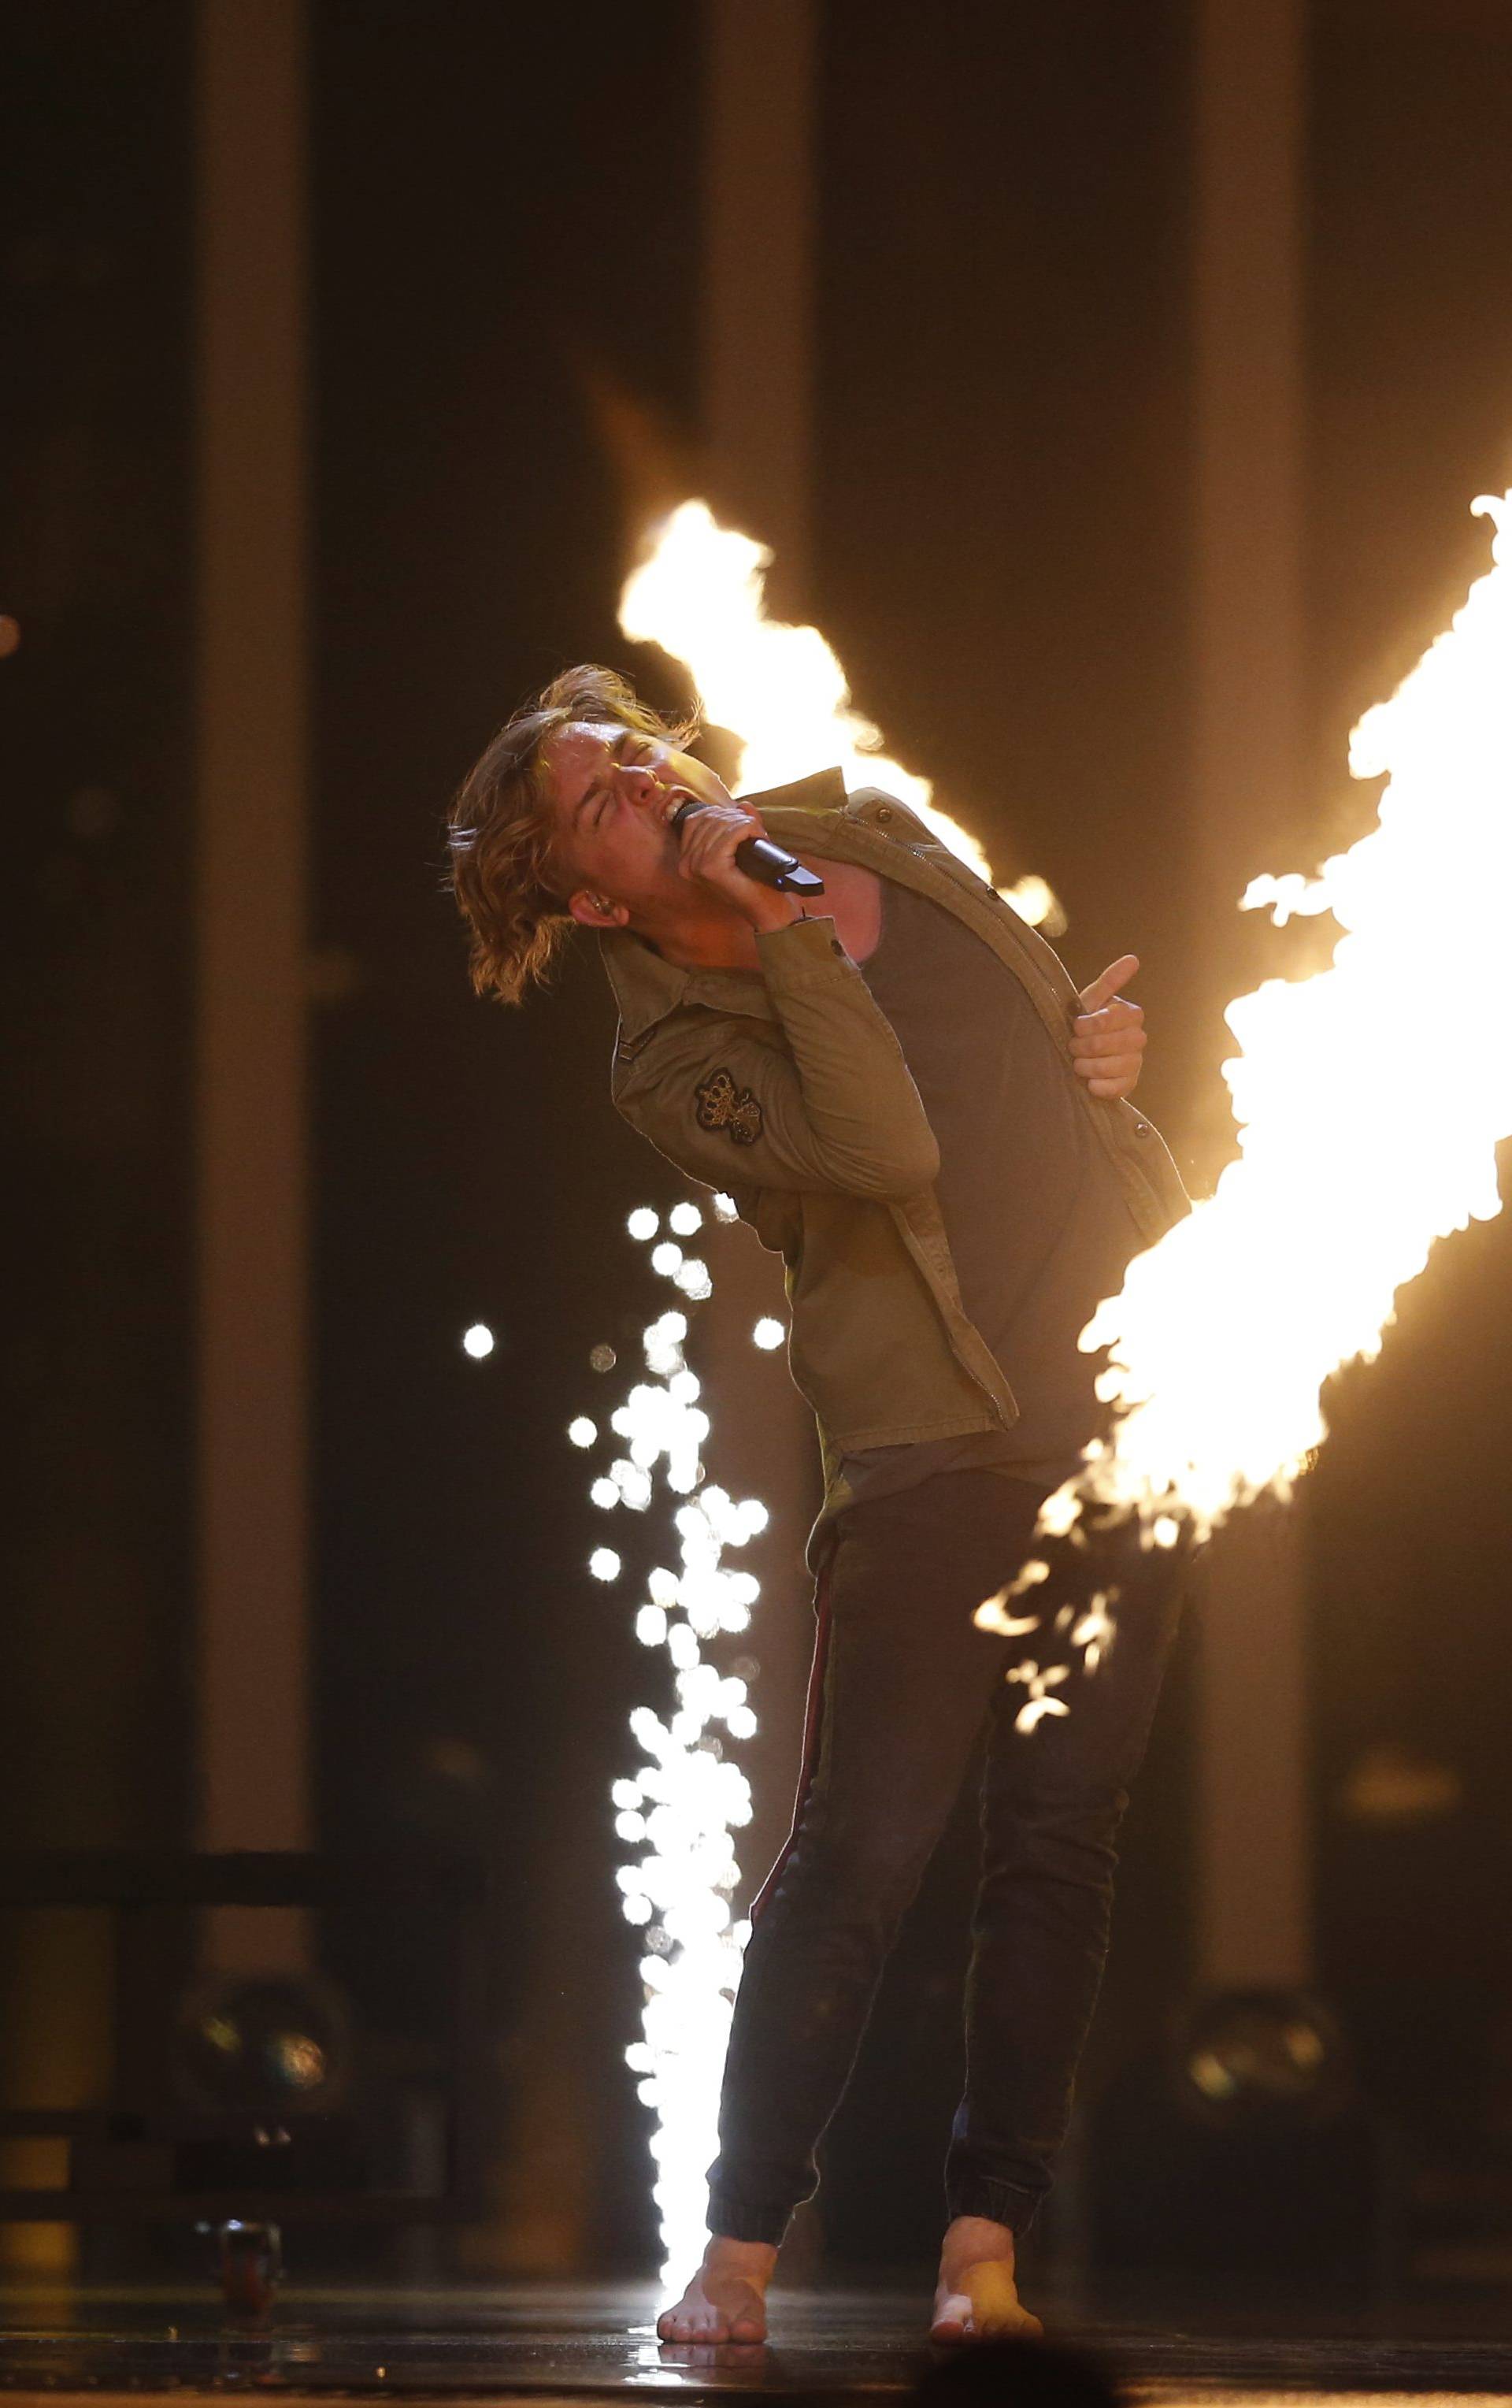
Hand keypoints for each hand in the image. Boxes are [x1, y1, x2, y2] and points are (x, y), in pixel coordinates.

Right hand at [675, 798, 801, 931]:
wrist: (767, 910)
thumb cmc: (755, 882)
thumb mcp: (744, 847)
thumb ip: (741, 824)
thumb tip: (744, 804)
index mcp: (687, 860)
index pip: (695, 819)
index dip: (721, 814)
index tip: (741, 823)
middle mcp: (686, 863)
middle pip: (708, 818)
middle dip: (735, 818)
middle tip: (754, 830)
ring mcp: (697, 866)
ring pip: (721, 824)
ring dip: (744, 824)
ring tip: (758, 835)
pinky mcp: (712, 868)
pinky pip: (730, 834)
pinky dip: (748, 829)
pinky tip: (757, 837)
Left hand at [1071, 953, 1145, 1098]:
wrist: (1078, 1056)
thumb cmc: (1083, 1024)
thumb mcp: (1090, 1001)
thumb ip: (1109, 982)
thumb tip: (1133, 958)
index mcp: (1131, 1014)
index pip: (1115, 1019)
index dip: (1093, 1024)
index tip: (1076, 1026)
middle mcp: (1138, 1037)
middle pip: (1114, 1043)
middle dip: (1087, 1046)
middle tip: (1072, 1046)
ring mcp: (1136, 1062)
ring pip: (1116, 1066)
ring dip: (1090, 1066)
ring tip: (1076, 1064)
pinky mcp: (1130, 1084)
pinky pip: (1118, 1088)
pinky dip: (1100, 1086)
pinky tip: (1088, 1083)